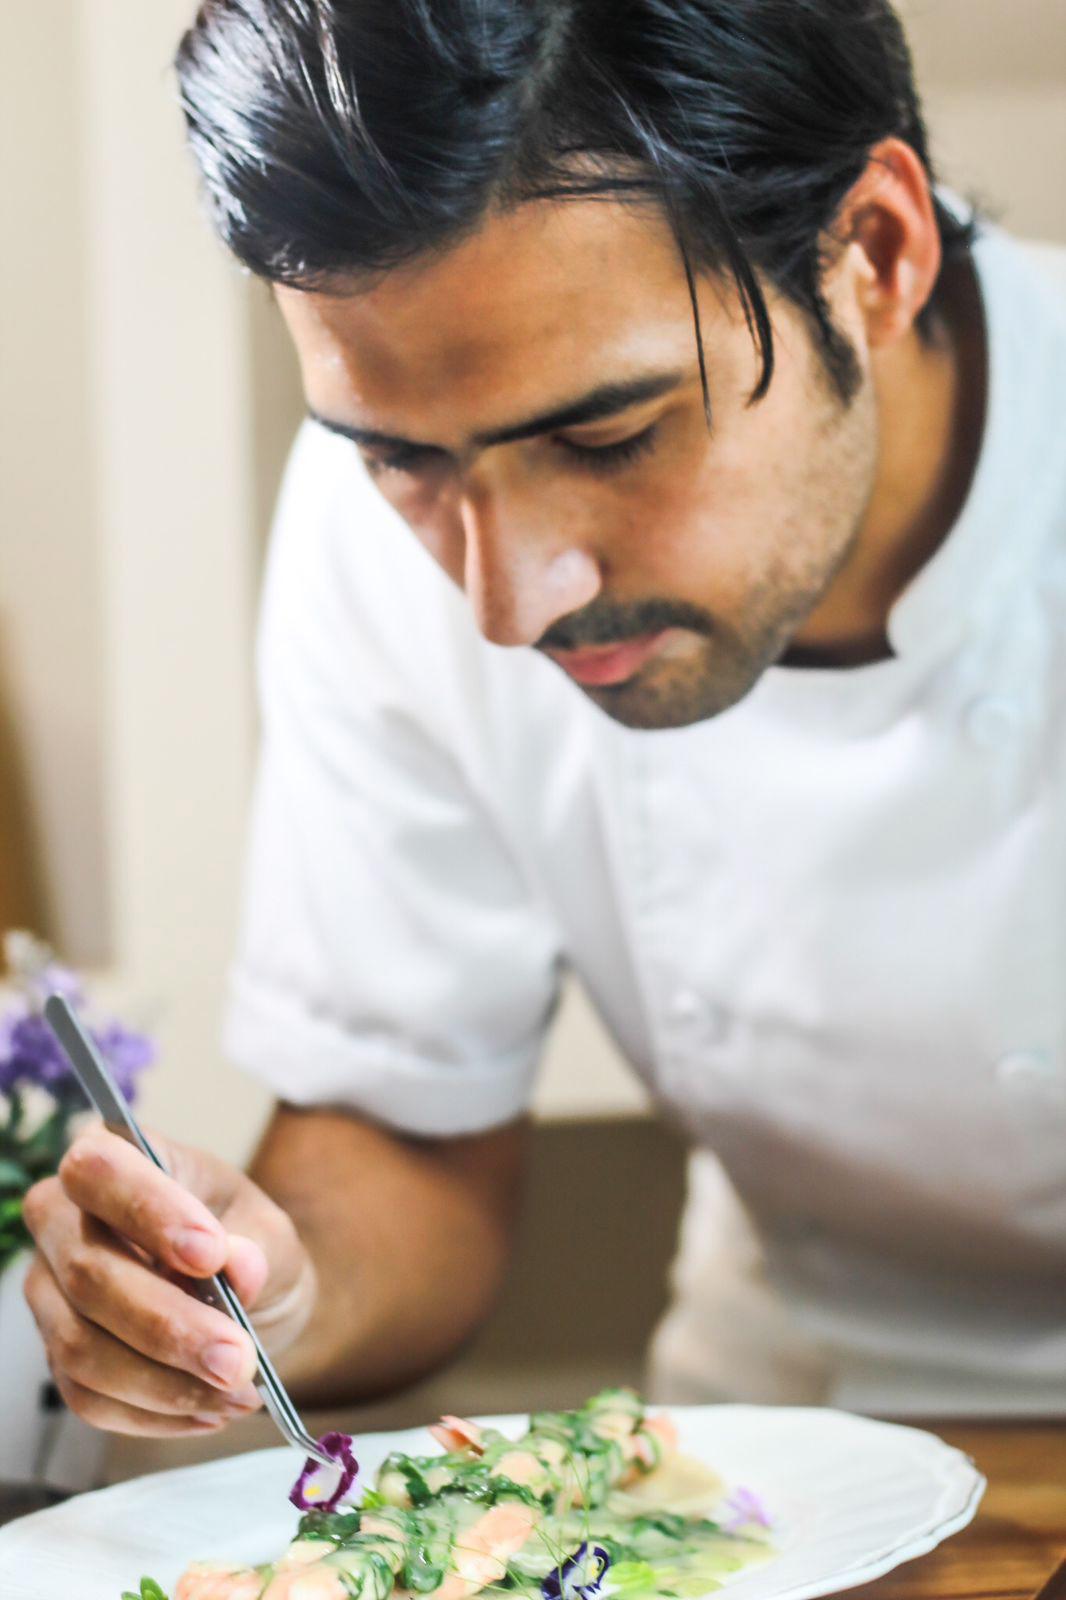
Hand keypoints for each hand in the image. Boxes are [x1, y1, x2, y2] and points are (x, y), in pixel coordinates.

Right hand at [22, 1124, 316, 1436]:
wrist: (243, 1298)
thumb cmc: (247, 1243)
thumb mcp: (271, 1232)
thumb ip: (259, 1246)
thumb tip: (239, 1265)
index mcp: (114, 1157)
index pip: (100, 1170)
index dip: (148, 1211)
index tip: (210, 1254)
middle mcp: (62, 1219)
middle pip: (87, 1271)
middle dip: (167, 1324)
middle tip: (237, 1359)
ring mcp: (51, 1290)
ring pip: (80, 1345)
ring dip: (163, 1381)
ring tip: (236, 1390)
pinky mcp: (57, 1353)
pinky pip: (88, 1396)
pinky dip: (152, 1413)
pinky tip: (208, 1410)